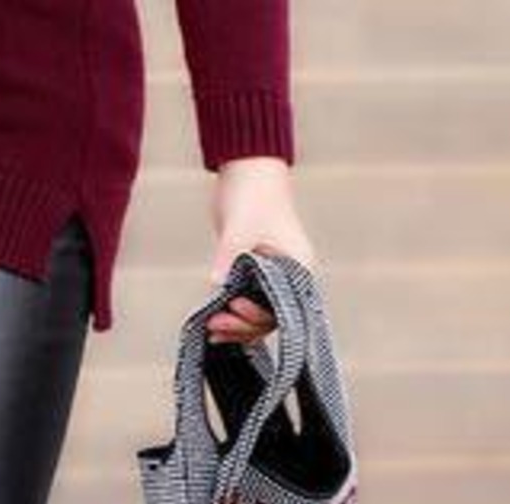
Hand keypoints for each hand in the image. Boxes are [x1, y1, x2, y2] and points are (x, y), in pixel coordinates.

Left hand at [204, 156, 316, 344]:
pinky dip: (231, 314)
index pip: (282, 307)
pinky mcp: (255, 274)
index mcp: (297, 266)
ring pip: (257, 313)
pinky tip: (213, 323)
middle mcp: (290, 276)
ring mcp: (273, 276)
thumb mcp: (238, 228)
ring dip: (235, 324)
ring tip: (211, 329)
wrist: (247, 168)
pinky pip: (247, 302)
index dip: (257, 314)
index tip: (234, 305)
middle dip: (242, 325)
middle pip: (269, 316)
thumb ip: (228, 258)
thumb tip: (215, 286)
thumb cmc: (252, 193)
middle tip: (214, 326)